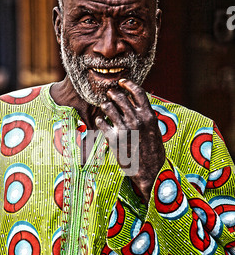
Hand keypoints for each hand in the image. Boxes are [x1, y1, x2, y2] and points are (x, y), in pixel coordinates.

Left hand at [95, 79, 164, 203]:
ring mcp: (124, 129)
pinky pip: (101, 122)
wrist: (149, 171)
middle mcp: (136, 120)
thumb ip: (146, 115)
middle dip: (113, 93)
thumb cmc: (152, 151)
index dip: (128, 84)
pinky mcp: (113, 139)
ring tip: (105, 107)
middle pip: (120, 97)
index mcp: (148, 116)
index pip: (138, 92)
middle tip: (110, 94)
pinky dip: (100, 120)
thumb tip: (137, 103)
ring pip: (108, 107)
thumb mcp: (154, 129)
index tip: (122, 82)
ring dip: (105, 105)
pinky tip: (101, 121)